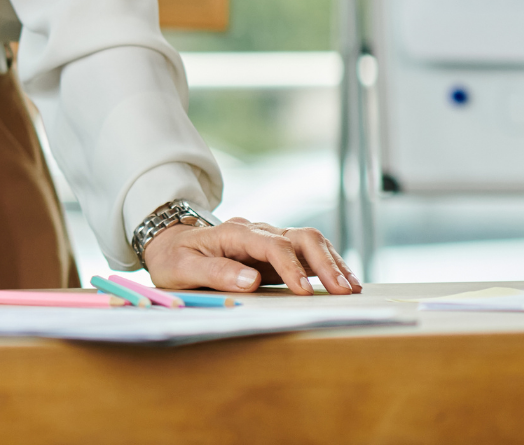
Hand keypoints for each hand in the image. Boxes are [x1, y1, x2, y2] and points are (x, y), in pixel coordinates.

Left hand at [143, 217, 361, 295]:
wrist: (170, 245)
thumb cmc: (174, 258)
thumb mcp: (182, 267)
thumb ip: (214, 271)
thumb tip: (251, 281)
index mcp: (234, 232)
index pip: (271, 244)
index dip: (290, 267)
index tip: (305, 291)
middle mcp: (257, 231)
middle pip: (300, 237)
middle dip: (324, 263)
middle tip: (344, 290)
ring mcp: (269, 240)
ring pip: (310, 242)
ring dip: (333, 263)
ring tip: (352, 288)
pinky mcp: (276, 253)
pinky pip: (308, 254)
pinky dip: (328, 265)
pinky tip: (343, 282)